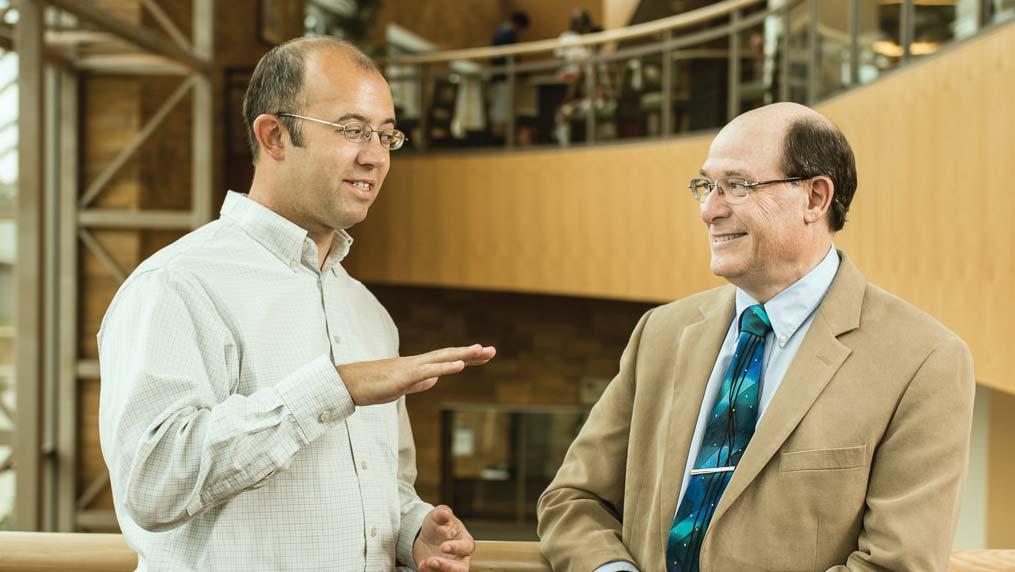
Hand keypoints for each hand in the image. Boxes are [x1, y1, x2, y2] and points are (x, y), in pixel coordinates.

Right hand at [337, 344, 495, 405]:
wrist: (348, 384)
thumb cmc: (371, 386)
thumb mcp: (400, 387)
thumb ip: (417, 383)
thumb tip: (434, 381)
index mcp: (417, 368)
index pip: (446, 360)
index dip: (465, 357)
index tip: (484, 355)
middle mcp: (417, 363)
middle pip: (449, 355)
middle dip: (472, 353)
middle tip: (492, 350)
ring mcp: (411, 368)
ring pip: (442, 358)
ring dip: (463, 354)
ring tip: (482, 350)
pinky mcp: (404, 376)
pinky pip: (428, 370)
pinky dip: (446, 366)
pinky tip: (460, 364)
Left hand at [413, 505, 474, 571]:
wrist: (426, 535)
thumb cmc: (438, 524)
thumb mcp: (438, 515)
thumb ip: (442, 513)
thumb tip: (445, 513)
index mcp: (465, 542)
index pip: (466, 547)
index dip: (456, 548)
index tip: (443, 547)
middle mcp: (460, 558)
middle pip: (461, 568)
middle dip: (448, 567)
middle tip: (433, 561)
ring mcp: (449, 567)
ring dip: (438, 571)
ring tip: (425, 563)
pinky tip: (421, 565)